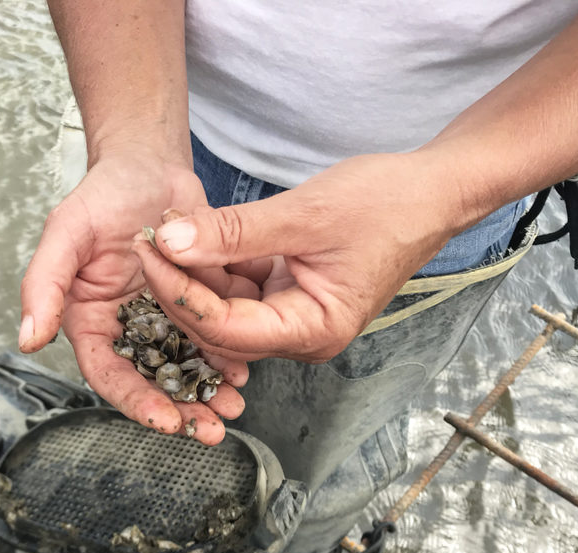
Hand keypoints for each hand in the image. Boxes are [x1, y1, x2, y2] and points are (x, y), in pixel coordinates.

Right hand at [19, 149, 247, 443]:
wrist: (149, 165)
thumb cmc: (103, 194)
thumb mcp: (66, 232)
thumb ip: (44, 284)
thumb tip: (27, 339)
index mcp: (89, 320)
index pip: (109, 373)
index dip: (135, 401)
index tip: (165, 420)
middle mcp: (126, 328)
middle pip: (151, 381)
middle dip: (180, 409)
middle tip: (211, 430)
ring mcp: (162, 320)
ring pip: (185, 367)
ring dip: (208, 393)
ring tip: (233, 409)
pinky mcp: (195, 306)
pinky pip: (212, 339)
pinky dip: (228, 359)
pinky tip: (247, 372)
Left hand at [132, 151, 465, 362]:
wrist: (432, 191)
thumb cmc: (386, 203)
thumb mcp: (303, 214)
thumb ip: (232, 231)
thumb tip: (169, 238)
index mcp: (312, 332)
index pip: (225, 328)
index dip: (180, 293)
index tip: (148, 252)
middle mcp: (301, 336)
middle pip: (219, 326)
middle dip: (180, 287)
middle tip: (146, 242)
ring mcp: (294, 317)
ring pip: (225, 307)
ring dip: (195, 273)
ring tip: (162, 234)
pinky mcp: (290, 294)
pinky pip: (241, 288)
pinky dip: (217, 263)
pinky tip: (191, 235)